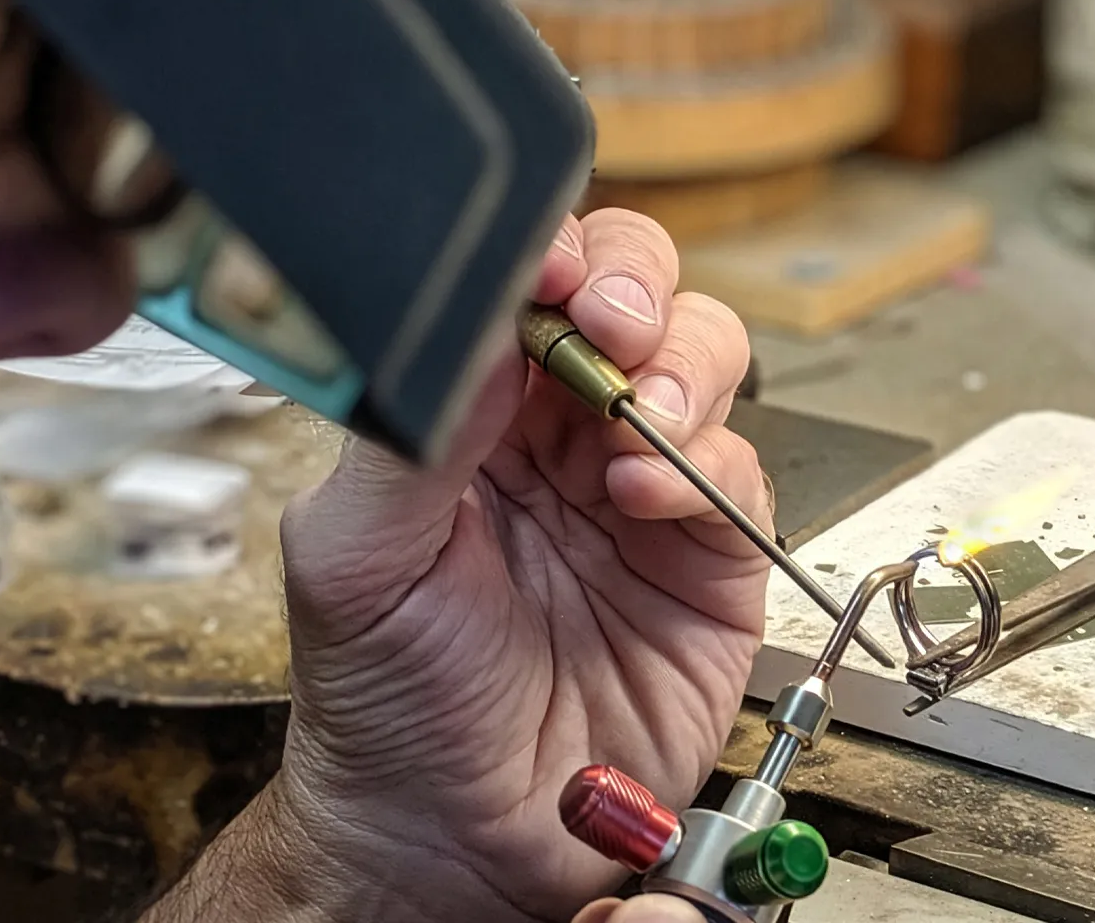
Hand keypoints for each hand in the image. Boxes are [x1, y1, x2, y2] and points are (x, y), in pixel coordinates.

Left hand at [272, 209, 767, 920]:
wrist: (459, 837)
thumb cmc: (389, 702)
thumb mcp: (355, 556)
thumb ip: (414, 432)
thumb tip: (474, 322)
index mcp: (470, 414)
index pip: (525, 288)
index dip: (547, 257)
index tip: (543, 270)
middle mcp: (562, 437)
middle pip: (634, 294)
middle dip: (632, 286)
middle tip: (607, 320)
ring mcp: (642, 489)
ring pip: (701, 361)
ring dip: (681, 366)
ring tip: (637, 420)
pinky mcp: (710, 555)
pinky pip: (739, 471)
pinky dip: (706, 466)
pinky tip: (645, 499)